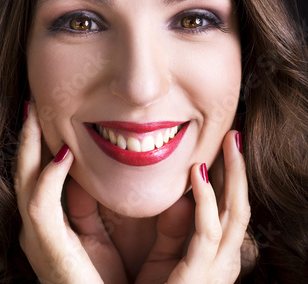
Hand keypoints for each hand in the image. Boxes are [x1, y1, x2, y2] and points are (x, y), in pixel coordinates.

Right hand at [14, 103, 127, 283]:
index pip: (38, 175)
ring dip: (29, 148)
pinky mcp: (47, 247)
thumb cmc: (104, 280)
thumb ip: (97, 207)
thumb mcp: (100, 235)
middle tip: (31, 106)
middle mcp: (37, 227)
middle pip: (25, 172)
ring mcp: (37, 237)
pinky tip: (62, 156)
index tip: (45, 117)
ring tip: (34, 117)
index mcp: (49, 223)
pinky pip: (41, 205)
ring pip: (26, 181)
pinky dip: (48, 179)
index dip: (39, 146)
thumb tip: (107, 177)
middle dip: (27, 138)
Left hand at [135, 131, 249, 283]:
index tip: (225, 147)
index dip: (231, 176)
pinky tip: (199, 173)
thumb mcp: (165, 258)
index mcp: (216, 255)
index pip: (230, 207)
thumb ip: (173, 230)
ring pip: (236, 211)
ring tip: (231, 141)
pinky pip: (208, 230)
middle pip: (240, 204)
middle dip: (239, 168)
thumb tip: (178, 197)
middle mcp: (223, 260)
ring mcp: (217, 268)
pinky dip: (207, 199)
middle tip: (235, 135)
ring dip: (235, 174)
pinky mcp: (201, 274)